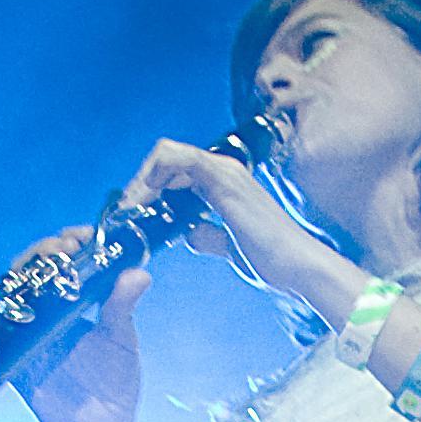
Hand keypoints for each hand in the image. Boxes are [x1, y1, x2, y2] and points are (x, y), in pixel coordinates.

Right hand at [7, 229, 147, 421]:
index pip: (68, 261)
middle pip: (37, 267)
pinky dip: (9, 308)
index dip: (72, 242)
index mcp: (77, 304)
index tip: (84, 236)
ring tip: (52, 263)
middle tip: (67, 248)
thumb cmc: (114, 387)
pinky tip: (25, 296)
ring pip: (17, 288)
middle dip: (48, 250)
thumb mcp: (122, 340)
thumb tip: (140, 272)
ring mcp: (32, 331)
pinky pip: (4, 326)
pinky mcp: (18, 354)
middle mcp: (51, 312)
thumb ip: (123, 305)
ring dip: (29, 269)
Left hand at [117, 136, 355, 319]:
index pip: (175, 169)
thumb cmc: (269, 259)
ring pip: (168, 154)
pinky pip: (180, 160)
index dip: (150, 185)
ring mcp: (224, 170)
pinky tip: (146, 202)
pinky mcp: (223, 179)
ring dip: (143, 181)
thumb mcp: (229, 245)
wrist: (296, 267)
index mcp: (224, 181)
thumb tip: (189, 233)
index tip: (135, 212)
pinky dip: (156, 176)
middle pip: (166, 159)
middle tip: (125, 212)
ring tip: (130, 210)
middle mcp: (223, 169)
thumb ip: (208, 234)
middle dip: (140, 184)